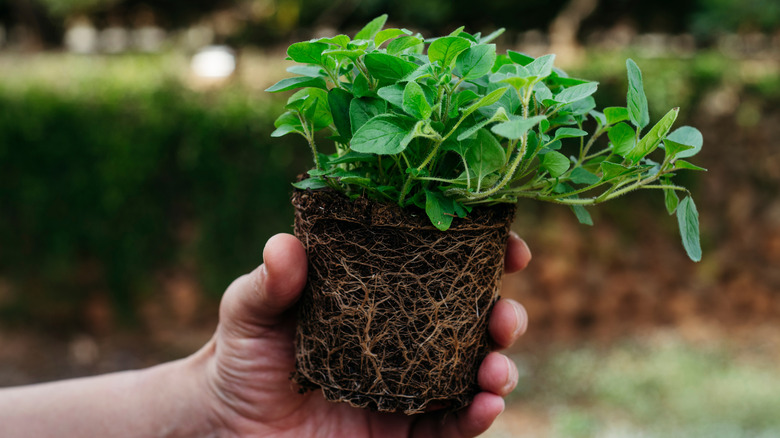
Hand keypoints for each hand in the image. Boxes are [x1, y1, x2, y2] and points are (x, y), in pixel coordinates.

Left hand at [192, 232, 530, 437]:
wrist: (230, 427)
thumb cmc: (243, 356)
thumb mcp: (250, 313)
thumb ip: (269, 284)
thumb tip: (284, 245)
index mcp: (379, 294)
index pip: (439, 266)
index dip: (481, 254)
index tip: (509, 246)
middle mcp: (404, 336)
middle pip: (471, 320)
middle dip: (503, 315)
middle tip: (506, 317)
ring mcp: (410, 385)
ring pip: (473, 372)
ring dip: (500, 367)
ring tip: (499, 368)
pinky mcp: (407, 432)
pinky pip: (451, 426)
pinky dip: (476, 416)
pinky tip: (486, 405)